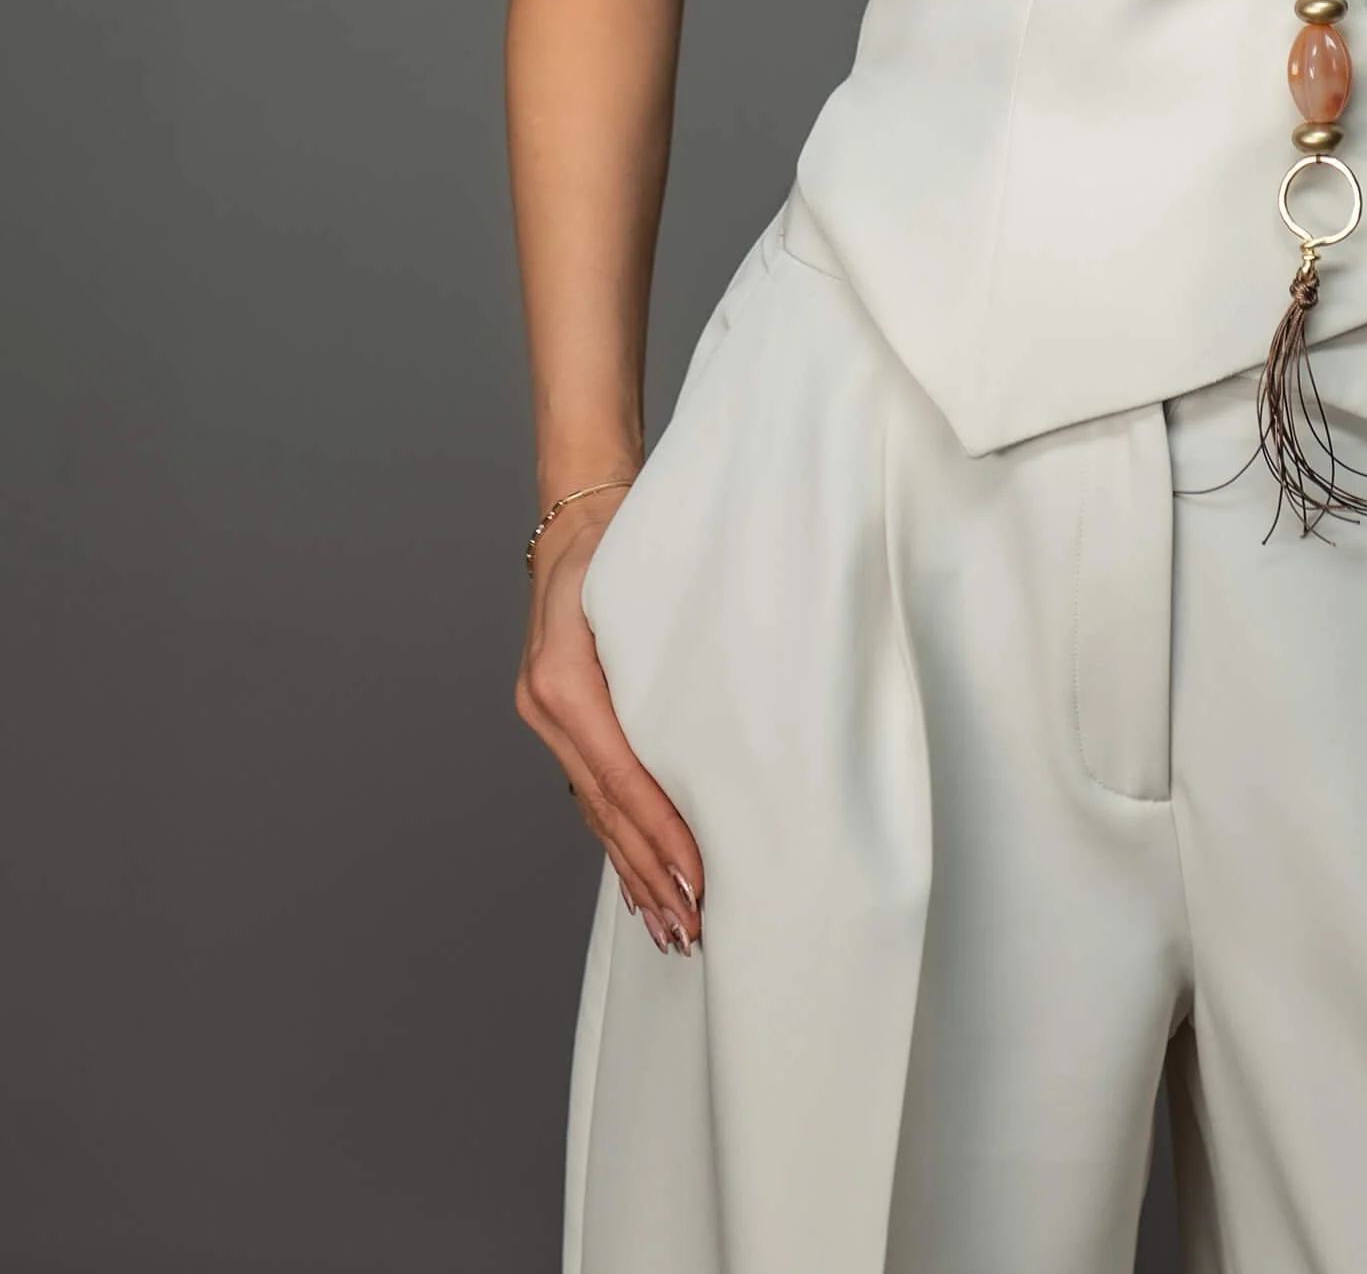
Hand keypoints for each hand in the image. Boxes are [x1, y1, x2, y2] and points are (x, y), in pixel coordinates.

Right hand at [515, 493, 704, 958]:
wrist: (578, 520)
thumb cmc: (624, 538)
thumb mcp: (644, 578)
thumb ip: (675, 643)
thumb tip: (736, 705)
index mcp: (564, 679)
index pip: (620, 774)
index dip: (659, 830)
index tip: (696, 877)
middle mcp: (549, 707)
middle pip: (605, 808)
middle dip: (650, 871)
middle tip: (691, 928)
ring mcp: (548, 719)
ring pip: (597, 811)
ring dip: (634, 871)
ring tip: (671, 928)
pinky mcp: (563, 723)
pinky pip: (593, 793)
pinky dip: (619, 839)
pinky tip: (638, 881)